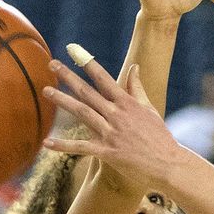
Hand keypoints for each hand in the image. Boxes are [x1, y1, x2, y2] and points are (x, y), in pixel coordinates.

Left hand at [42, 56, 188, 190]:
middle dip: (69, 77)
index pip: (104, 78)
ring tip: (46, 91)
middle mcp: (117, 115)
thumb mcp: (149, 108)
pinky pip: (81, 147)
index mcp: (126, 103)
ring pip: (82, 113)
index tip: (74, 50)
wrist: (167, 163)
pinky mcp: (107, 152)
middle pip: (88, 92)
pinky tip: (47, 142)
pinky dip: (63, 146)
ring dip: (63, 101)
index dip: (88, 63)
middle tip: (52, 65)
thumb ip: (137, 87)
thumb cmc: (159, 135)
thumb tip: (134, 66)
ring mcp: (111, 133)